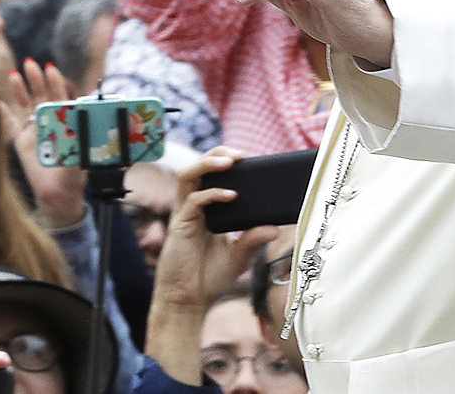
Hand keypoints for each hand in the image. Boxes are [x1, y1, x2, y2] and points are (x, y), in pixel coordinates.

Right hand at [6, 60, 86, 228]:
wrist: (58, 195)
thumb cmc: (74, 175)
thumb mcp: (80, 155)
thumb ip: (81, 138)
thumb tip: (82, 120)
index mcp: (65, 122)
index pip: (60, 97)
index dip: (56, 83)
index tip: (51, 69)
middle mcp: (50, 122)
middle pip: (42, 96)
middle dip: (36, 80)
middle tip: (30, 63)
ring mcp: (35, 131)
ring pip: (26, 106)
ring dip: (20, 90)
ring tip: (14, 74)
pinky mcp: (22, 143)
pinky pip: (11, 126)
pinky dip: (4, 115)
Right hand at [152, 148, 277, 310]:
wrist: (187, 299)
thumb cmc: (208, 277)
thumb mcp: (239, 257)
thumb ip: (253, 240)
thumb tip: (274, 228)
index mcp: (206, 209)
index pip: (212, 174)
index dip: (227, 162)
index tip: (251, 161)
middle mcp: (193, 206)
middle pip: (198, 166)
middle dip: (217, 154)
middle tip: (240, 155)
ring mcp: (185, 214)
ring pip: (188, 175)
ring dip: (209, 163)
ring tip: (230, 162)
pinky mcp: (180, 224)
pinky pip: (193, 200)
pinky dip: (212, 193)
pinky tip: (230, 196)